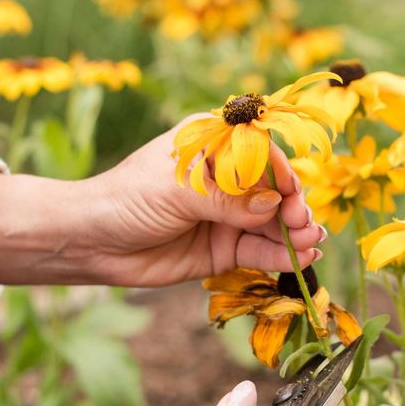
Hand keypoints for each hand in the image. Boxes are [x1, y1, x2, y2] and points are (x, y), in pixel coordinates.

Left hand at [0, 115, 325, 286]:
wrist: (93, 243)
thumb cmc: (128, 199)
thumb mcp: (176, 190)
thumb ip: (225, 199)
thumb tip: (273, 205)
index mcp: (213, 146)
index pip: (261, 154)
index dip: (283, 175)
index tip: (293, 197)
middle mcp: (226, 179)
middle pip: (274, 192)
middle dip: (294, 208)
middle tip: (305, 227)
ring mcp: (227, 216)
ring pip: (271, 224)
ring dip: (294, 234)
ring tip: (311, 244)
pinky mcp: (224, 249)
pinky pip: (259, 252)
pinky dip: (280, 256)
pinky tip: (300, 259)